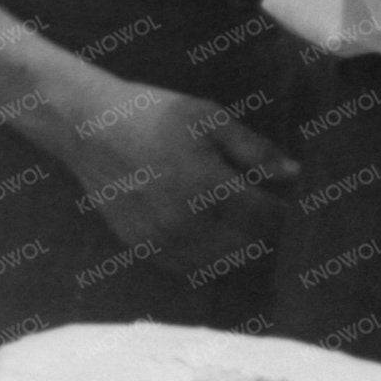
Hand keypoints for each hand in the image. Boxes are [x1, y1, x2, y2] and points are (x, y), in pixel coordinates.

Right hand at [47, 75, 298, 283]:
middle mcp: (188, 221)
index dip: (285, 211)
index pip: (268, 218)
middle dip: (262, 231)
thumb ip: (253, 148)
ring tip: (237, 226)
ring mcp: (162, 238)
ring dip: (236, 248)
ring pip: (219, 262)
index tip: (286, 200)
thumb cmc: (151, 114)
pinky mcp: (141, 245)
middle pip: (249, 246)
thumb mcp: (207, 118)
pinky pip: (187, 266)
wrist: (86, 127)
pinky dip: (205, 257)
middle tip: (262, 212)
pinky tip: (206, 235)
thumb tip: (294, 174)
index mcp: (209, 187)